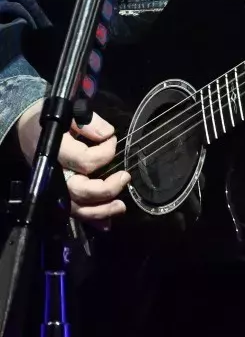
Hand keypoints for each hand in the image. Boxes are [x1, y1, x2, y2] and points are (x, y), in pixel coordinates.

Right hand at [13, 102, 127, 222]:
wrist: (28, 130)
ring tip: (121, 207)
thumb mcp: (67, 112)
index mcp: (54, 151)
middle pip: (80, 190)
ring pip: (76, 207)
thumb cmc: (50, 121)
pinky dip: (90, 219)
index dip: (105, 152)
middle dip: (106, 189)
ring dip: (101, 210)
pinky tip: (106, 223)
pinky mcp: (57, 194)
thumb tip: (107, 134)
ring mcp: (53, 186)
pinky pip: (73, 211)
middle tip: (125, 177)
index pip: (84, 161)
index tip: (112, 140)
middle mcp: (53, 173)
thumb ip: (87, 122)